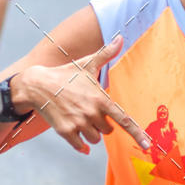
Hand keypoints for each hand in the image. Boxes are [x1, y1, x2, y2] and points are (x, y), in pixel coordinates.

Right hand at [12, 35, 150, 153]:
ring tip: (80, 117)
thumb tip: (121, 38)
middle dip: (102, 123)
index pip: (123, 119)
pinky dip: (81, 144)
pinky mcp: (65, 132)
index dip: (137, 133)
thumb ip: (106, 53)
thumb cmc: (65, 74)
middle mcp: (91, 113)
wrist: (37, 85)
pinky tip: (77, 135)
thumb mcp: (87, 64)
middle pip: (108, 130)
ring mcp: (78, 123)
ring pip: (95, 139)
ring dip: (91, 132)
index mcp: (100, 99)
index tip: (147, 144)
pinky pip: (80, 146)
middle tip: (89, 110)